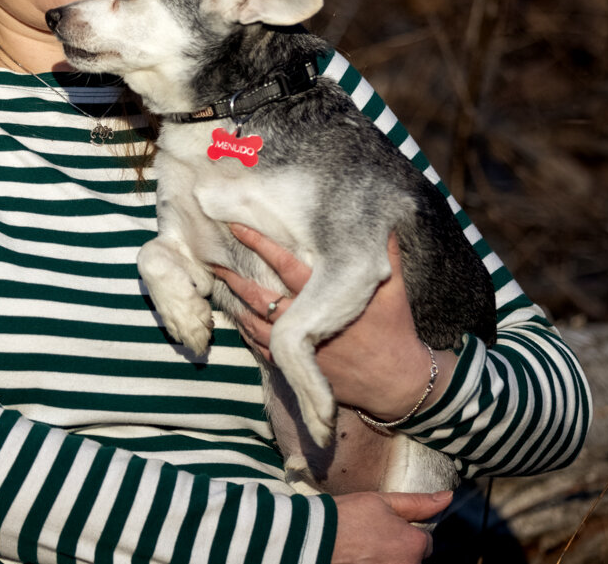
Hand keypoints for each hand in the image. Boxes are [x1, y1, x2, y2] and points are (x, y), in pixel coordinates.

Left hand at [212, 225, 455, 422]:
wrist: (394, 382)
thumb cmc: (394, 331)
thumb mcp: (393, 290)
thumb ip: (388, 254)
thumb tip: (383, 225)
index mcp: (326, 298)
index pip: (286, 265)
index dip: (261, 245)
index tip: (238, 227)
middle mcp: (308, 322)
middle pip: (262, 296)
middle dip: (236, 277)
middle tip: (213, 260)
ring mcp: (300, 347)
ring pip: (257, 323)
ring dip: (237, 304)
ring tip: (220, 286)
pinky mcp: (298, 367)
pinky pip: (263, 349)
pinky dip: (248, 333)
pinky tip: (239, 320)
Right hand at [331, 490, 448, 562]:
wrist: (311, 539)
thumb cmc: (346, 517)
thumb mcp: (382, 501)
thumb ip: (417, 503)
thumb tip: (447, 497)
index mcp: (414, 545)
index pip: (425, 542)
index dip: (406, 532)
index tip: (385, 527)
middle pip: (412, 558)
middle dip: (398, 550)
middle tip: (371, 538)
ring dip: (386, 559)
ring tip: (362, 550)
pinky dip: (373, 562)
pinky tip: (358, 558)